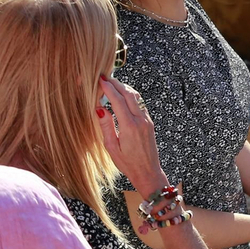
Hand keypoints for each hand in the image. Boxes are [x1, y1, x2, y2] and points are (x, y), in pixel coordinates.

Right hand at [96, 77, 165, 193]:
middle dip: (116, 83)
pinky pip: (140, 104)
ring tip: (112, 83)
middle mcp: (141, 120)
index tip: (100, 80)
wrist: (148, 171)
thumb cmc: (127, 163)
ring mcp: (147, 120)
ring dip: (124, 88)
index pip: (118, 101)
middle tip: (104, 77)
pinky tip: (123, 94)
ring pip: (136, 97)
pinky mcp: (150, 122)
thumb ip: (106, 126)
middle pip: (129, 94)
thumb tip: (99, 108)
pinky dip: (130, 96)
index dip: (108, 88)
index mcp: (130, 126)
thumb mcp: (111, 147)